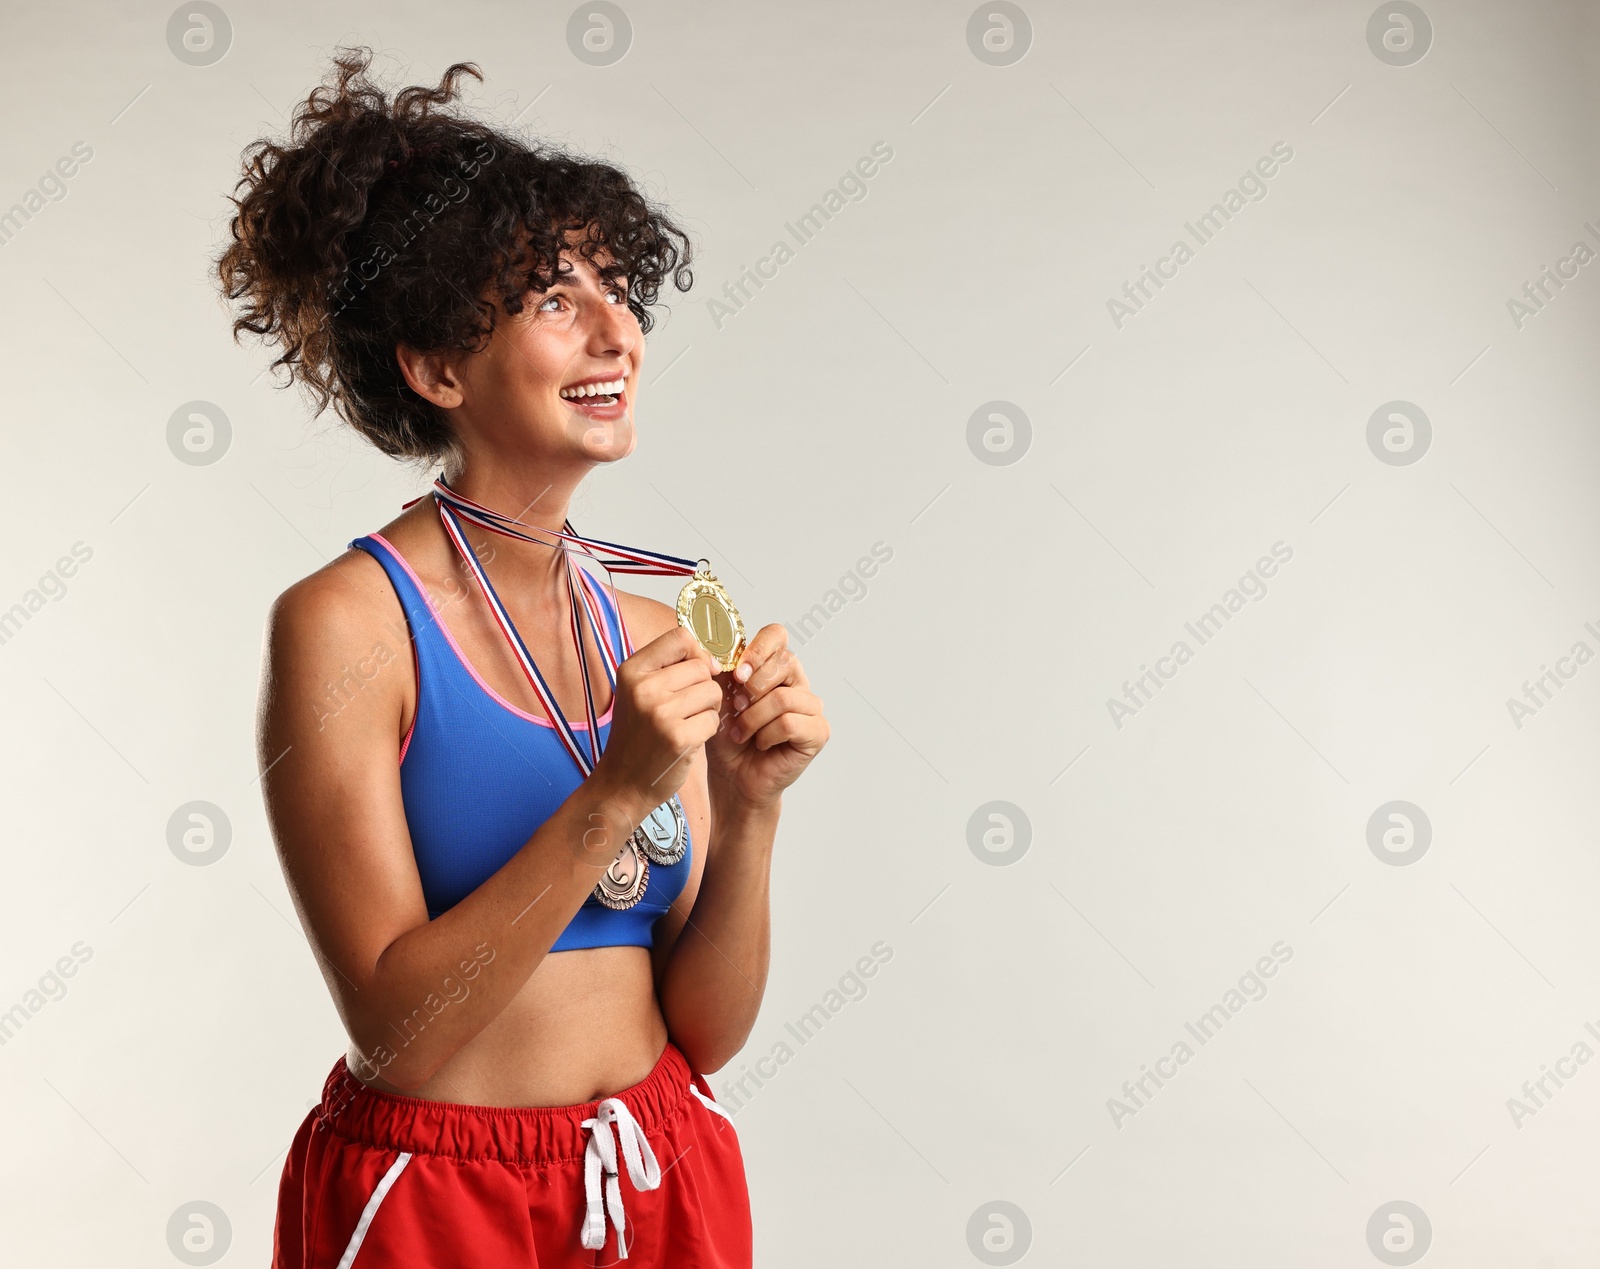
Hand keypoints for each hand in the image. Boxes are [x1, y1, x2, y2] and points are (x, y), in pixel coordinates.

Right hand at [592, 627, 721, 819]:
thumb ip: (668, 668)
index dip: (696, 652)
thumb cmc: (636, 736)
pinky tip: (688, 740)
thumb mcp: (638, 693)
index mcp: (631, 671)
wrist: (621, 784)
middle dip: (704, 686)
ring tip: (686, 723)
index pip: (680, 637)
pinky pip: (714, 719)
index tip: (695, 671)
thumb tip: (711, 657)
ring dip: (708, 708)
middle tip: (686, 707)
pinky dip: (708, 730)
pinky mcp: (678, 738)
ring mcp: (660, 713)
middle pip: (701, 667)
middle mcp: (643, 688)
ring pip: (712, 692)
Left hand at [706, 624, 828, 807]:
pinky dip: (767, 735)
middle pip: (784, 662)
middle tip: (736, 707)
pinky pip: (790, 723)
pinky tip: (760, 744)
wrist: (733, 777)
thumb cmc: (728, 738)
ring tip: (741, 732)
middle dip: (752, 687)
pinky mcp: (817, 732)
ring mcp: (811, 707)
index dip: (757, 649)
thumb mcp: (718, 698)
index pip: (777, 635)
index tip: (737, 673)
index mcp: (774, 667)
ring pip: (783, 698)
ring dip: (754, 718)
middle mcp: (798, 682)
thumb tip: (720, 649)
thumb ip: (723, 670)